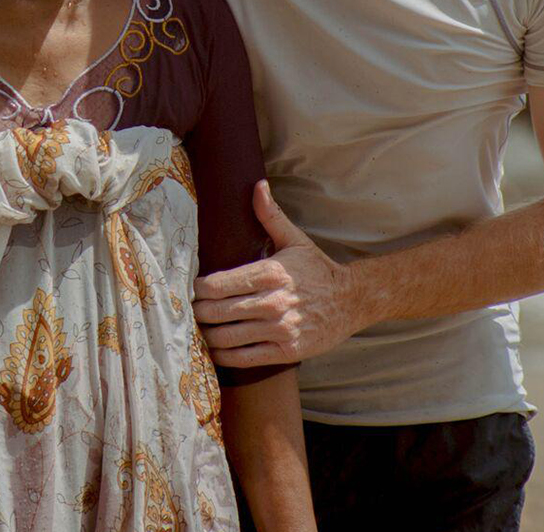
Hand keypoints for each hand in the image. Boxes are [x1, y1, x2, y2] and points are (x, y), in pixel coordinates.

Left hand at [193, 181, 372, 368]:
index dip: (197, 289)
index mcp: (270, 273)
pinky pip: (244, 358)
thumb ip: (270, 215)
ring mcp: (280, 329)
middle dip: (197, 312)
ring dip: (207, 335)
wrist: (352, 301)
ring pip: (226, 337)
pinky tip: (215, 349)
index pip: (217, 285)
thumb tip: (256, 185)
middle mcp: (273, 302)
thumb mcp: (294, 240)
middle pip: (216, 312)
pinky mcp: (286, 351)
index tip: (193, 288)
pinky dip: (223, 356)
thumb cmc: (317, 270)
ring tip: (200, 328)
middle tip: (191, 310)